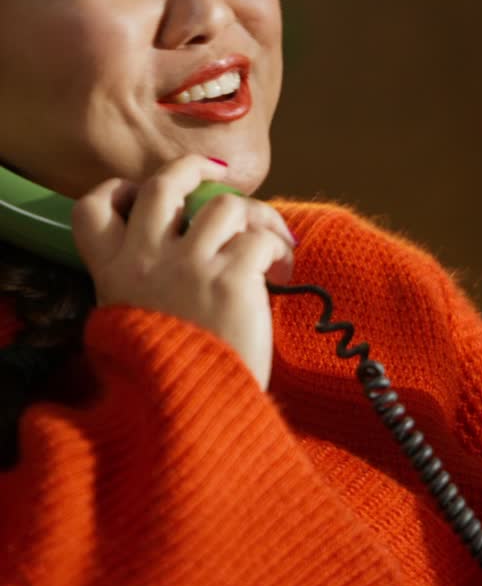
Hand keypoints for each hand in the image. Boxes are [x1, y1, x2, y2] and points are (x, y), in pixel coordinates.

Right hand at [71, 154, 294, 389]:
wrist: (195, 416)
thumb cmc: (173, 375)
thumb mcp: (135, 324)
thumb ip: (147, 281)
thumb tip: (187, 240)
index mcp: (113, 272)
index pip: (93, 208)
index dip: (118, 190)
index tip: (141, 192)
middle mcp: (145, 260)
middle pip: (163, 184)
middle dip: (193, 168)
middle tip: (216, 175)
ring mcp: (188, 266)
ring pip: (223, 205)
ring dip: (252, 216)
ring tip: (268, 241)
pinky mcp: (231, 279)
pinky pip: (260, 239)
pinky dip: (278, 250)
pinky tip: (283, 272)